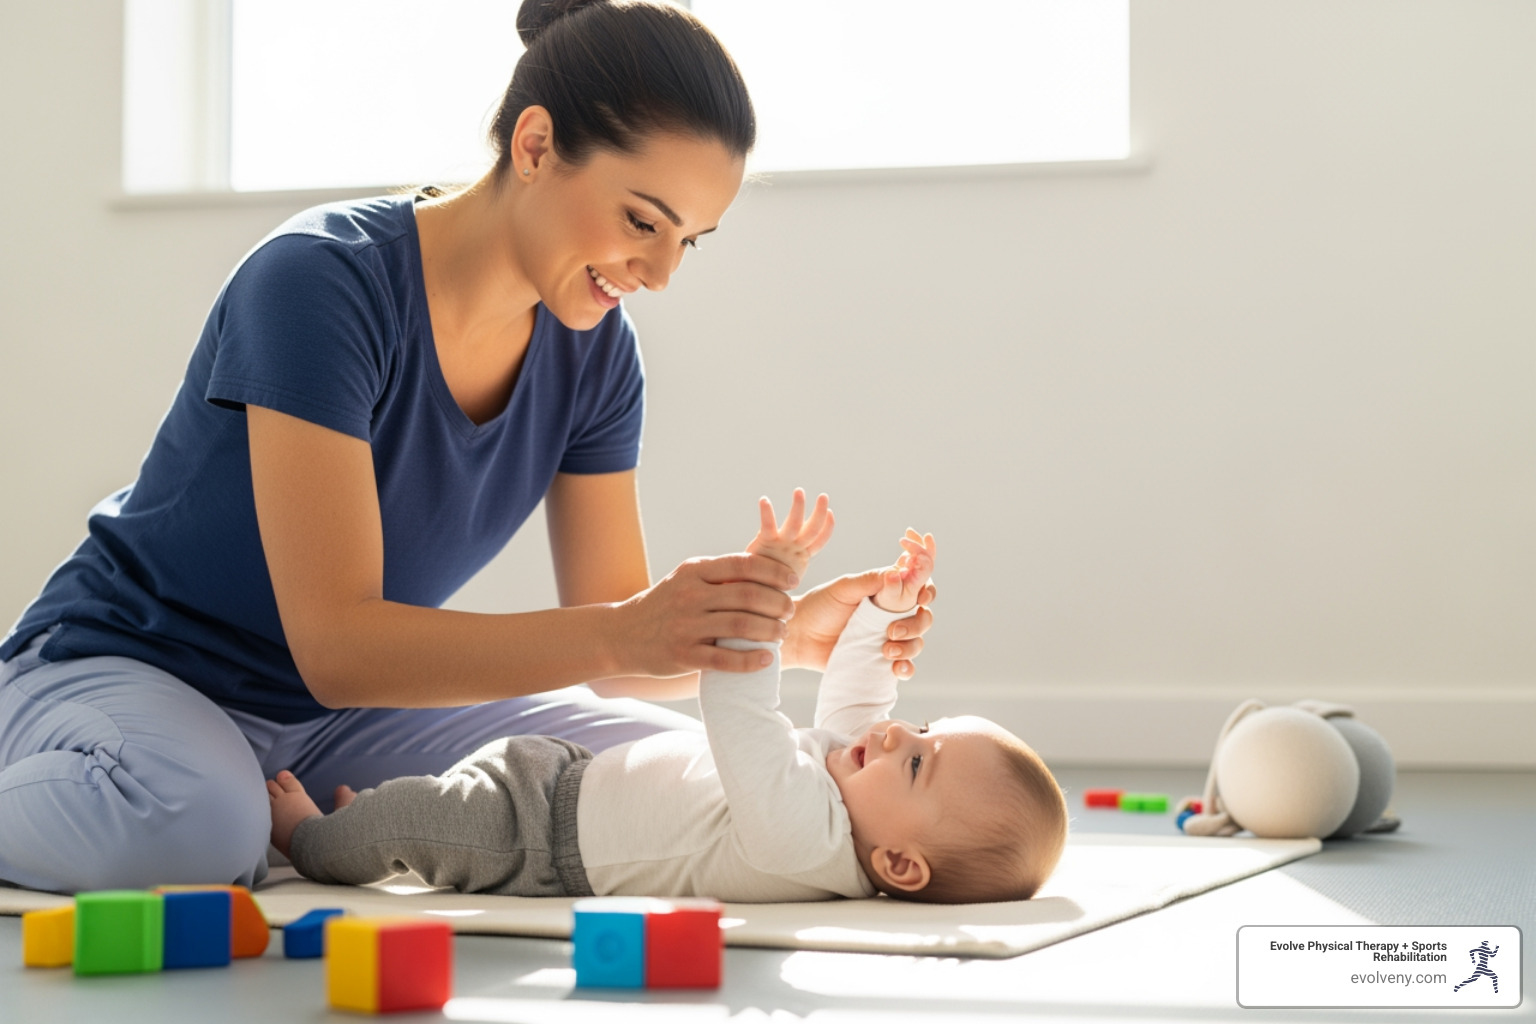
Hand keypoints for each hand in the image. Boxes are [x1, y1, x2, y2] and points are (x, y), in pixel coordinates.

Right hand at [613, 553, 798, 675]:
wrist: (622, 635)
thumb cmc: (665, 604)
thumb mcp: (687, 579)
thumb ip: (720, 574)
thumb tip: (767, 570)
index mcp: (694, 571)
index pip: (744, 565)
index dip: (774, 572)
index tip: (792, 580)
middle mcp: (690, 596)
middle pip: (748, 596)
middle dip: (778, 603)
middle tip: (790, 611)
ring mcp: (686, 626)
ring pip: (742, 625)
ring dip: (770, 630)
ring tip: (781, 633)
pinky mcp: (683, 656)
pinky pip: (725, 659)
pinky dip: (750, 660)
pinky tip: (766, 659)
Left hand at [746, 488, 834, 578]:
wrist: (749, 597)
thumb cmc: (765, 585)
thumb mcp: (783, 573)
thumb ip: (788, 561)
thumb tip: (793, 554)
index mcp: (801, 557)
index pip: (819, 541)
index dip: (827, 528)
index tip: (831, 513)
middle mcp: (794, 551)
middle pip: (813, 530)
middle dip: (819, 512)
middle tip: (823, 496)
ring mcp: (781, 547)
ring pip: (795, 524)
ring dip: (798, 507)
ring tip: (799, 491)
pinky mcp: (765, 544)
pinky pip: (768, 525)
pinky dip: (767, 512)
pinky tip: (764, 500)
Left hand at [783, 542, 936, 678]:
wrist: (798, 636)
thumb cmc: (819, 606)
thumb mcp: (844, 588)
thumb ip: (871, 580)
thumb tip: (899, 572)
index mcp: (886, 593)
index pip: (919, 587)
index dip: (927, 590)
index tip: (922, 597)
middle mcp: (891, 614)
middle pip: (923, 617)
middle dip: (917, 624)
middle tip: (892, 630)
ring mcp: (887, 639)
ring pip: (917, 642)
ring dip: (910, 647)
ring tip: (886, 651)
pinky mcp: (880, 661)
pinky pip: (905, 667)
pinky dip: (907, 668)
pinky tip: (897, 669)